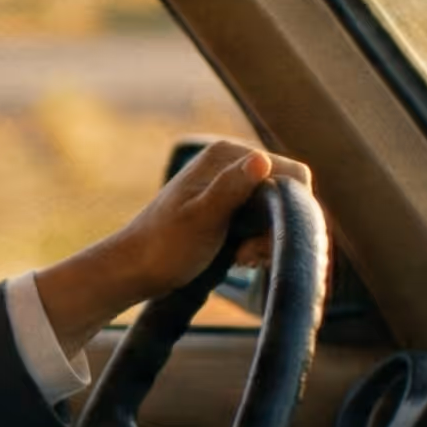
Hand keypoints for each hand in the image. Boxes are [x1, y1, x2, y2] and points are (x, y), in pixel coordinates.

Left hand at [33, 140, 313, 349]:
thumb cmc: (164, 247)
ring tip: (241, 258)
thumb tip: (262, 160)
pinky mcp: (227, 209)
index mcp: (226, 156)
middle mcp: (231, 165)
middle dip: (276, 227)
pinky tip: (238, 258)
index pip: (292, 174)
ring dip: (266, 240)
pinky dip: (257, 243)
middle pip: (286, 193)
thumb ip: (231, 189)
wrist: (134, 269)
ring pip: (277, 212)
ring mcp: (229, 187)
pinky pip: (261, 223)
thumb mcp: (201, 219)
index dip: (289, 208)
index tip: (264, 237)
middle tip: (248, 254)